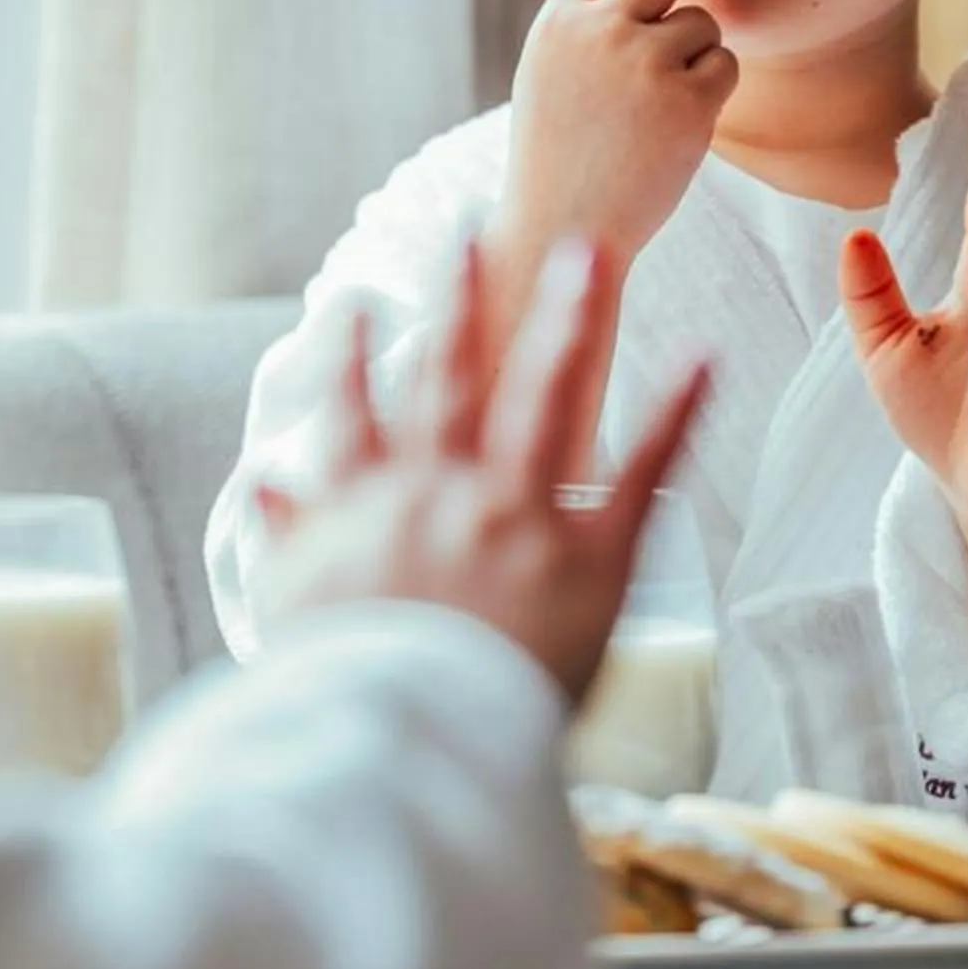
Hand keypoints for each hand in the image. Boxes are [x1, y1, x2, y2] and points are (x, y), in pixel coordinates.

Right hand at [254, 236, 711, 706]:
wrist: (407, 737)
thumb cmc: (344, 688)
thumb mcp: (294, 609)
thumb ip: (286, 538)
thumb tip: (265, 484)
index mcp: (374, 508)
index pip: (361, 415)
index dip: (359, 357)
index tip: (359, 303)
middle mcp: (445, 492)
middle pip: (454, 376)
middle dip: (466, 298)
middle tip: (475, 230)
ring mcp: (519, 518)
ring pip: (544, 394)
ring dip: (569, 317)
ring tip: (590, 251)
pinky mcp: (592, 559)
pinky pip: (641, 474)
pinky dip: (673, 412)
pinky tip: (702, 356)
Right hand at [494, 0, 738, 275]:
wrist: (564, 226)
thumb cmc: (559, 155)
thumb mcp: (551, 71)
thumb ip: (587, 21)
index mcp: (559, 21)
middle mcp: (599, 31)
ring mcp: (644, 63)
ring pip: (702, 23)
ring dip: (699, 52)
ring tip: (663, 104)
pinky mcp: (687, 101)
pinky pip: (725, 65)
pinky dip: (714, 88)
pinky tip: (681, 124)